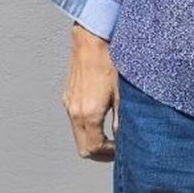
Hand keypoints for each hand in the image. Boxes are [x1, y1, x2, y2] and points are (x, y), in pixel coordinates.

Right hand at [62, 24, 118, 160]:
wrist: (92, 38)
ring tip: (112, 133)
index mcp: (89, 113)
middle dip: (100, 152)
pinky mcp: (68, 95)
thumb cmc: (112, 60)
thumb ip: (124, 117)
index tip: (122, 150)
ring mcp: (69, 103)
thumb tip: (125, 136)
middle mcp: (74, 111)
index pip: (93, 149)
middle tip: (117, 148)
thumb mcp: (124, 91)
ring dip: (93, 138)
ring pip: (78, 134)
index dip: (108, 154)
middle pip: (82, 146)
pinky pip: (75, 120)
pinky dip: (87, 126)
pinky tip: (103, 117)